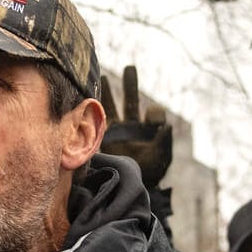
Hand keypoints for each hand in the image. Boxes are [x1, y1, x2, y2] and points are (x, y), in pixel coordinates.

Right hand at [97, 66, 173, 185]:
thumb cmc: (149, 173)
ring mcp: (116, 130)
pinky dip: (91, 108)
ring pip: (111, 105)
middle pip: (131, 100)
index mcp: (148, 129)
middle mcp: (132, 126)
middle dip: (130, 84)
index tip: (153, 124)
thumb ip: (165, 142)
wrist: (130, 185)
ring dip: (108, 90)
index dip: (155, 114)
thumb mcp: (161, 158)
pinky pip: (96, 119)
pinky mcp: (102, 137)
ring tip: (102, 74)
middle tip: (130, 67)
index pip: (153, 113)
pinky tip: (84, 96)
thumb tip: (167, 126)